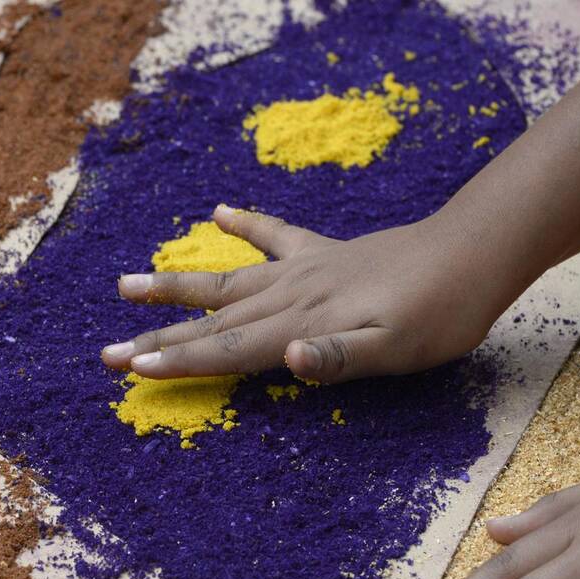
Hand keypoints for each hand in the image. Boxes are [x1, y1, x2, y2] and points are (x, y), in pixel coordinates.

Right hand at [100, 205, 515, 382]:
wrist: (473, 253)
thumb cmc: (440, 314)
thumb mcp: (397, 349)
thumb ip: (339, 357)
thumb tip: (290, 359)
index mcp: (302, 325)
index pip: (227, 349)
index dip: (177, 361)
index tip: (128, 369)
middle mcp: (291, 295)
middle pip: (212, 319)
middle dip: (158, 337)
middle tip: (106, 352)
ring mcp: (304, 269)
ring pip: (225, 279)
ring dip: (176, 286)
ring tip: (127, 284)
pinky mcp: (324, 253)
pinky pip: (275, 235)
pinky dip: (247, 224)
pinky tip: (220, 209)